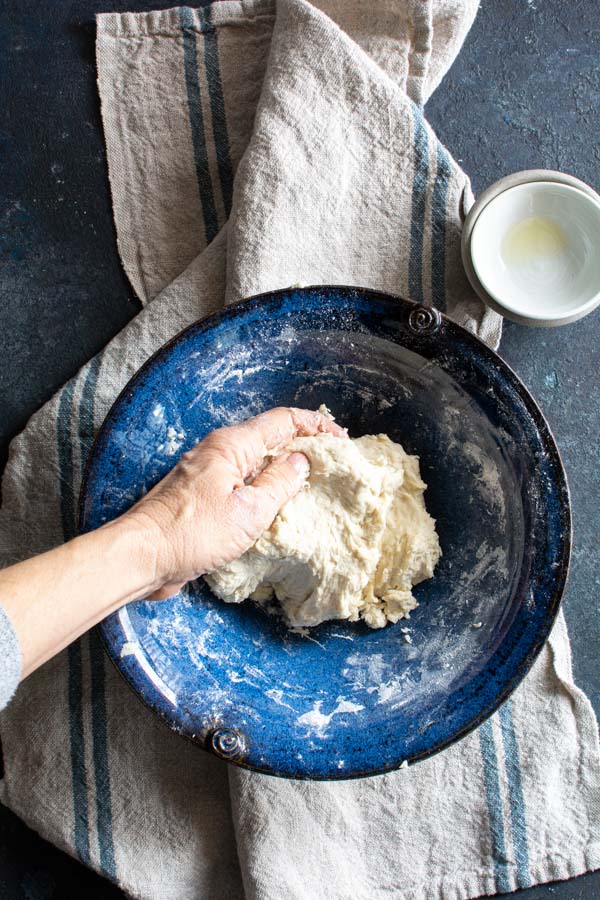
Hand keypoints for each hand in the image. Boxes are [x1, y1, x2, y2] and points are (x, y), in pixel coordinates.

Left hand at [126, 407, 345, 599]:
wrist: (141, 556)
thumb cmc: (192, 533)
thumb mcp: (249, 511)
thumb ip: (280, 483)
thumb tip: (302, 460)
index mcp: (232, 445)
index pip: (282, 420)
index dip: (315, 425)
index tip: (340, 439)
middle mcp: (218, 452)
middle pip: (268, 438)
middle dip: (301, 446)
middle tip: (331, 463)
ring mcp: (207, 473)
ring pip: (253, 462)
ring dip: (281, 469)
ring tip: (310, 485)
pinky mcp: (200, 497)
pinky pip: (239, 483)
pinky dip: (261, 489)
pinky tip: (274, 507)